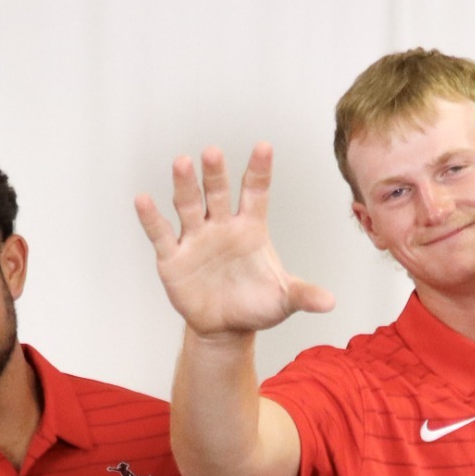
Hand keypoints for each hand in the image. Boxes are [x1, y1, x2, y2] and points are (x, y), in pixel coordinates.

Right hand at [135, 143, 333, 337]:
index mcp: (250, 227)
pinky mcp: (173, 257)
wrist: (225, 328)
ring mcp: (195, 238)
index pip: (255, 191)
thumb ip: (304, 295)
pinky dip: (151, 218)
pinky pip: (160, 234)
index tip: (264, 147)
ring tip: (181, 162)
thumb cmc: (255, 305)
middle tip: (213, 152)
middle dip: (215, 174)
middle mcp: (221, 225)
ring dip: (184, 185)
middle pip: (218, 192)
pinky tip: (143, 199)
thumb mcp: (284, 300)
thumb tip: (331, 302)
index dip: (259, 170)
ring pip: (188, 205)